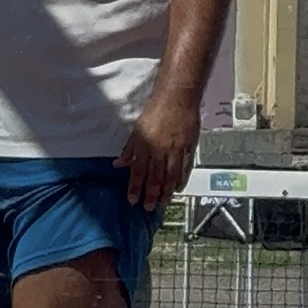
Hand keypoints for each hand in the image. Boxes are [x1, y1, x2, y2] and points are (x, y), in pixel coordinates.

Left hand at [115, 96, 198, 211]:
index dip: (135, 188)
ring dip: (166, 192)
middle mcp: (159, 150)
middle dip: (151, 195)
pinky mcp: (189, 147)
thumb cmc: (156, 111)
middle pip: (155, 178)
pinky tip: (178, 188)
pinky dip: (182, 179)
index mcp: (145, 146)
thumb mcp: (137, 129)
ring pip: (170, 176)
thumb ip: (129, 149)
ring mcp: (176, 150)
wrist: (176, 98)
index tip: (133, 201)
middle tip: (149, 208)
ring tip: (163, 203)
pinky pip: (185, 167)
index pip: (138, 172)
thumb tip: (118, 164)